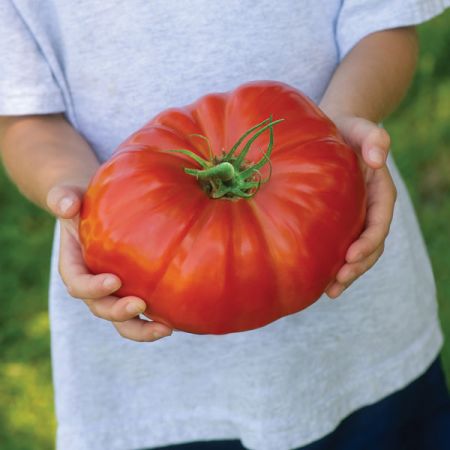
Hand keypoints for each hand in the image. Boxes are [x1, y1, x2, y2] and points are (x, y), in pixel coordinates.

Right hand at [46, 185, 172, 341]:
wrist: (97, 210)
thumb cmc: (84, 202)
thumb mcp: (70, 196)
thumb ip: (63, 198)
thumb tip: (66, 206)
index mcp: (75, 266)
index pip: (77, 284)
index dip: (92, 288)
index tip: (113, 280)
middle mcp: (93, 285)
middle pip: (101, 309)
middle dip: (119, 312)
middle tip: (139, 305)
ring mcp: (114, 292)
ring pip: (124, 321)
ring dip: (142, 328)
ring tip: (166, 328)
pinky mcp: (134, 290)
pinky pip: (144, 311)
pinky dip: (158, 319)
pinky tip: (178, 319)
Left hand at [325, 116, 396, 297]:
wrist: (331, 133)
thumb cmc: (345, 130)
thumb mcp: (360, 128)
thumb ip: (374, 138)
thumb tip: (378, 159)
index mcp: (379, 193)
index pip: (379, 222)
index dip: (369, 241)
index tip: (351, 255)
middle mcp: (369, 210)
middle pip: (370, 246)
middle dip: (356, 267)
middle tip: (336, 284)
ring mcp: (355, 218)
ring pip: (356, 253)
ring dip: (346, 274)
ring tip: (329, 292)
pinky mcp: (338, 223)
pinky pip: (339, 247)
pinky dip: (332, 265)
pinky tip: (317, 279)